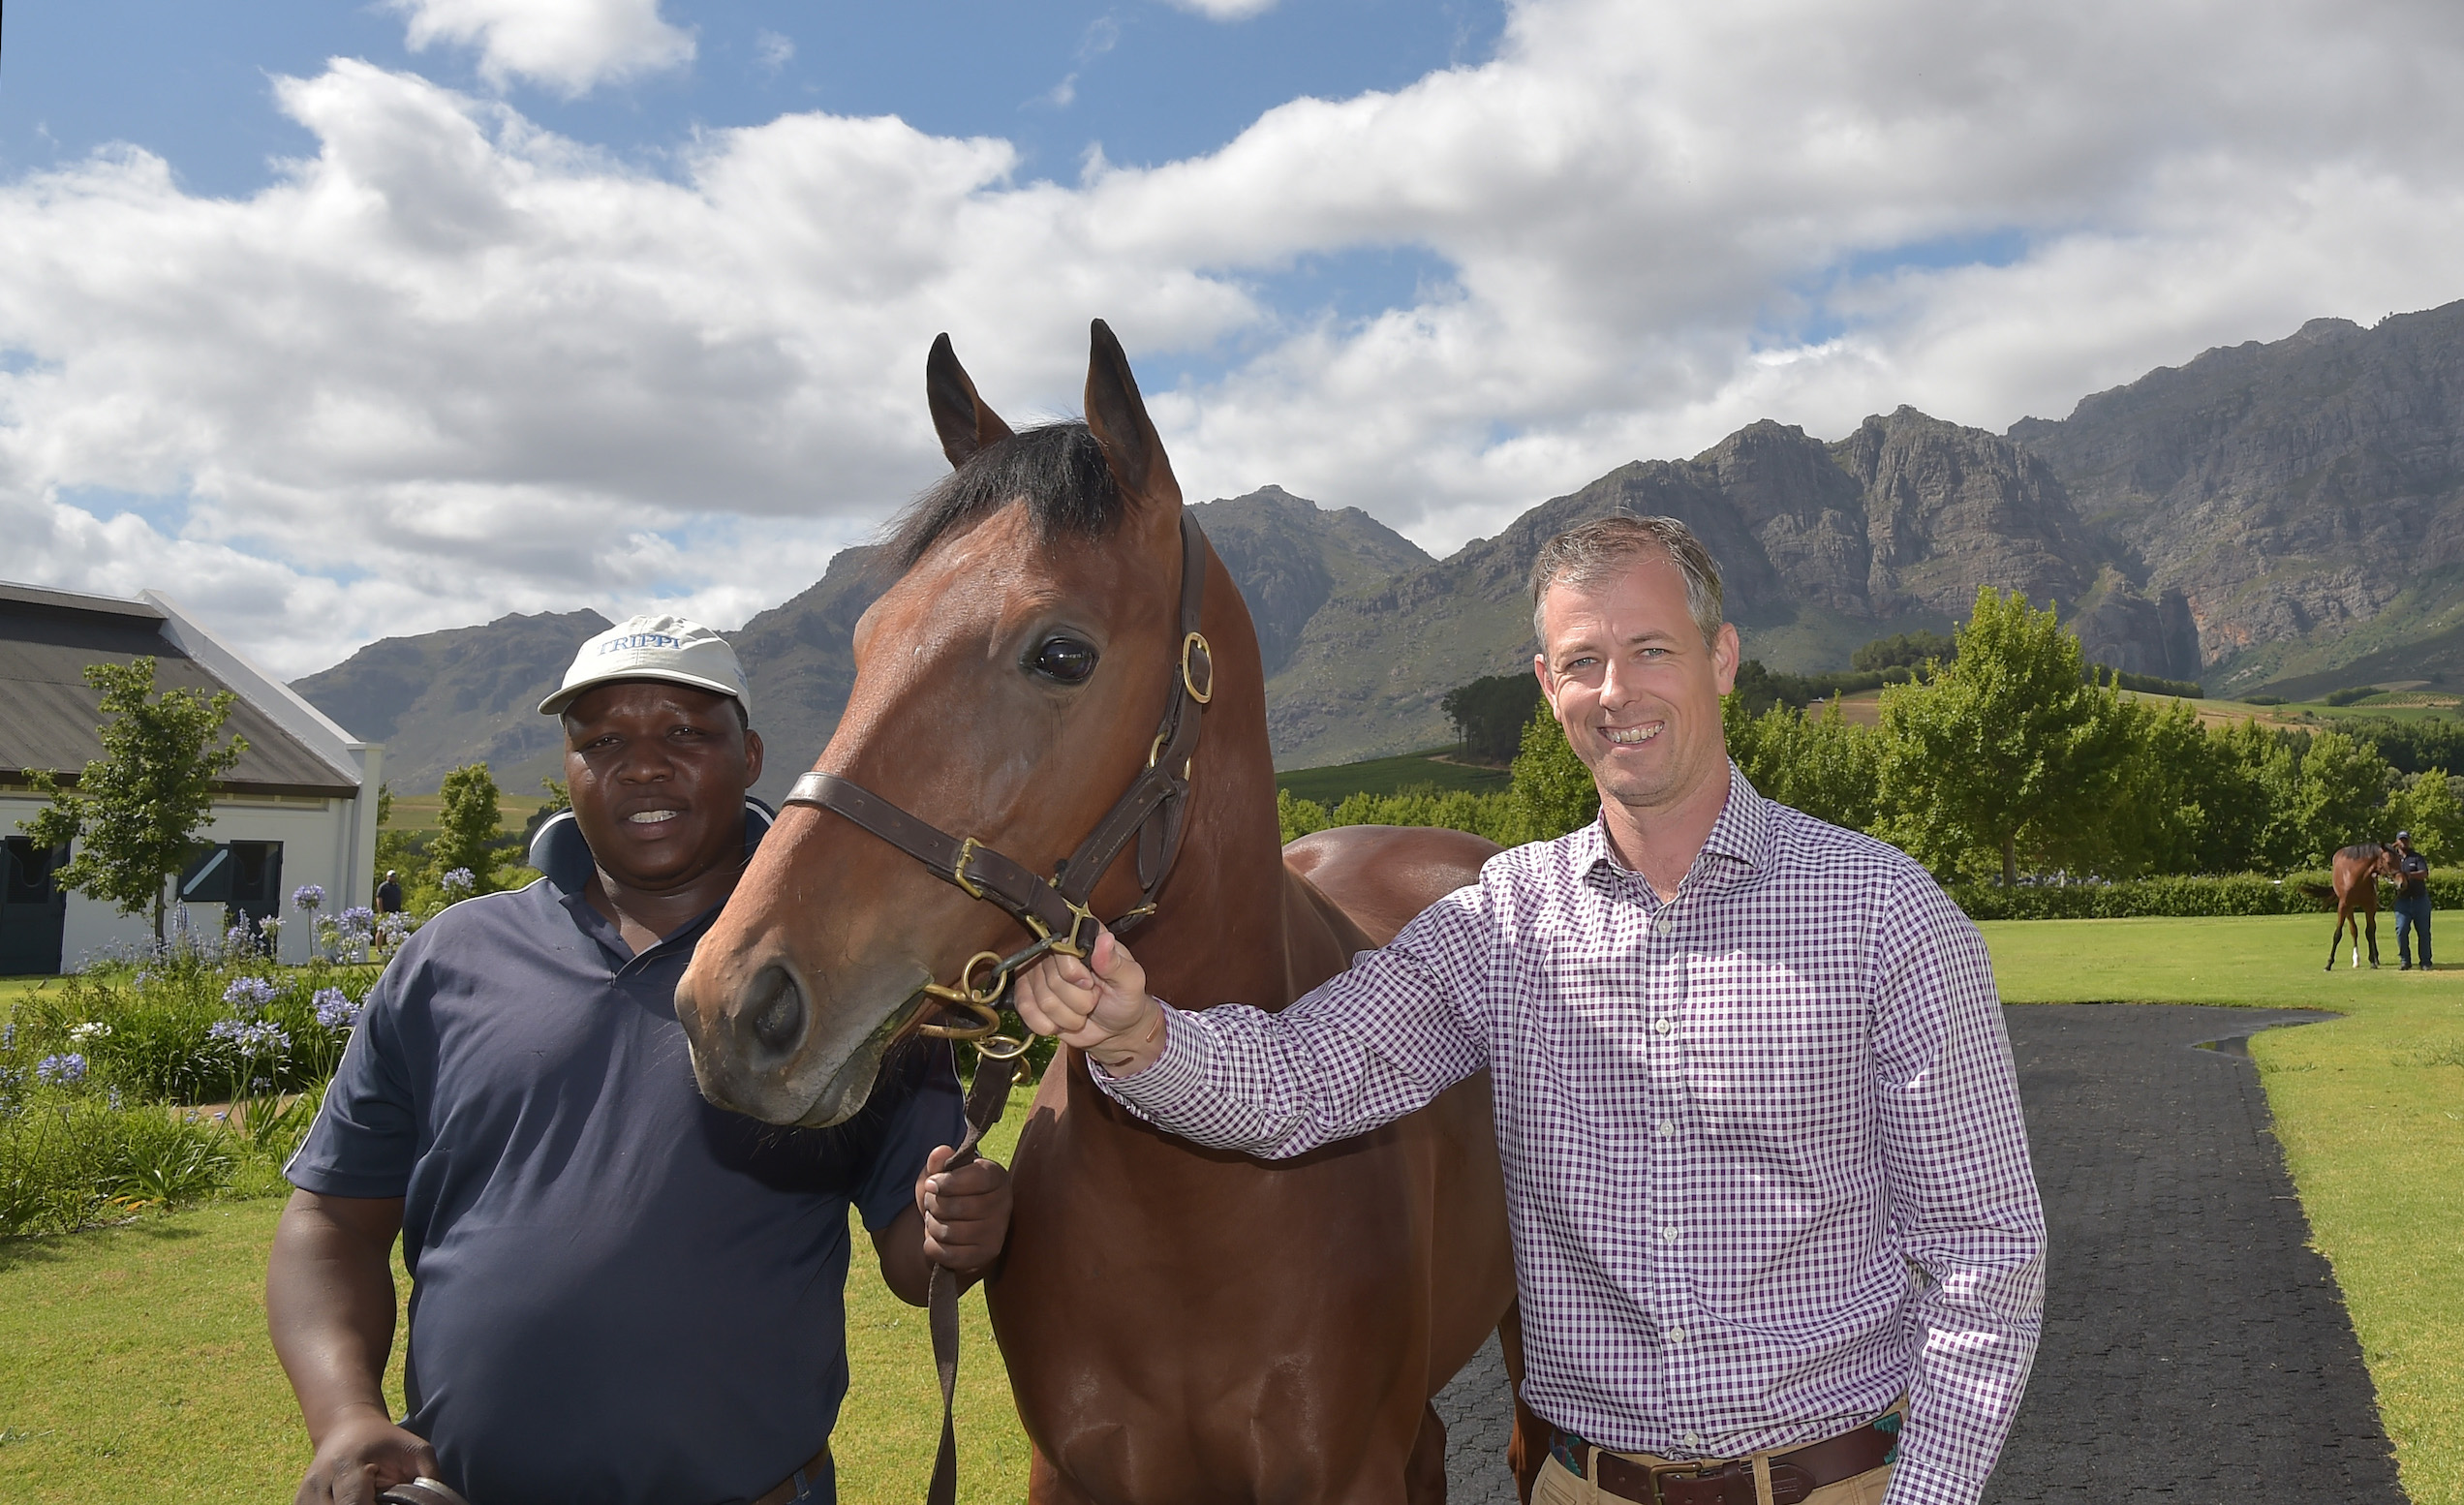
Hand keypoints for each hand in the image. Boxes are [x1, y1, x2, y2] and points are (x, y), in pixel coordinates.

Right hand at [294, 1404, 436, 1504]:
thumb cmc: (385, 1441)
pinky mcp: (299, 1502)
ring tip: (369, 1499)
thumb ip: (429, 1476)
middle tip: (380, 1500)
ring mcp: (304, 1494)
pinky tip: (351, 1501)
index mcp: (347, 1465)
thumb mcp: (415, 1449)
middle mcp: (319, 1481)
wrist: (346, 1427)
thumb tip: (442, 1502)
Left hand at [917, 1145, 1012, 1276]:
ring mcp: (998, 1233)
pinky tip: (937, 1239)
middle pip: (957, 1206)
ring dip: (932, 1226)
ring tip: (935, 1220)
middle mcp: (1004, 1205)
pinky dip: (932, 1247)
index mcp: (997, 1177)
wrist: (958, 1230)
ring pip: (950, 1232)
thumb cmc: (951, 1196)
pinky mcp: (987, 1256)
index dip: (947, 1181)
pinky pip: (948, 1254)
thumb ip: (939, 1162)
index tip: (931, 1184)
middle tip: (931, 1204)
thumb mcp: (941, 1175)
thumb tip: (941, 1152)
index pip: (976, 1178)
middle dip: (933, 1205)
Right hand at [1012, 929, 1166, 1074]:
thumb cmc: (1124, 999)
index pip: (1062, 948)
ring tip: (1082, 1011)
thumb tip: (1105, 939)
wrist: (1114, 1028)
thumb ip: (1115, 962)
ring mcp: (1039, 972)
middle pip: (1052, 979)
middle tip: (1092, 1000)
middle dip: (1078, 1000)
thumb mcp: (1130, 981)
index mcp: (1083, 938)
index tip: (1091, 983)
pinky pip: (1027, 1011)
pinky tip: (1062, 1022)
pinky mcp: (1028, 994)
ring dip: (1068, 1016)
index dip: (1074, 972)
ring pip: (1043, 1001)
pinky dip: (1048, 1024)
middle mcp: (1056, 951)